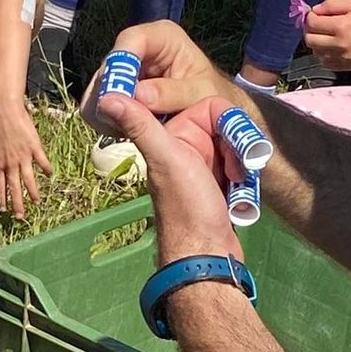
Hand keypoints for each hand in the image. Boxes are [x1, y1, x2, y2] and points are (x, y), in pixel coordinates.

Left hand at [0, 97, 51, 217]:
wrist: (4, 109)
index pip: (0, 184)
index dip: (2, 197)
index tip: (3, 209)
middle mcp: (10, 162)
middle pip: (14, 188)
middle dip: (17, 203)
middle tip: (20, 216)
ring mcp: (23, 156)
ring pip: (28, 180)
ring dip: (33, 193)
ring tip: (36, 203)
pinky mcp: (34, 148)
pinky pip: (42, 162)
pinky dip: (46, 169)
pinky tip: (50, 175)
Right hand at [79, 21, 222, 136]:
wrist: (212, 110)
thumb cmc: (212, 96)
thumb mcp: (199, 94)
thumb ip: (170, 94)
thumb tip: (137, 95)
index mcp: (163, 37)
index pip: (130, 41)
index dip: (120, 66)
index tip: (119, 96)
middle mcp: (139, 47)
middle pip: (109, 67)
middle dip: (112, 96)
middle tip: (122, 123)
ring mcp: (125, 68)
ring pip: (99, 87)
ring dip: (108, 111)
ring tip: (127, 130)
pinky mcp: (117, 88)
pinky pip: (98, 103)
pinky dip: (107, 119)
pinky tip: (124, 130)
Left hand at [101, 90, 243, 264]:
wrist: (208, 254)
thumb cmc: (188, 210)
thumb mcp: (166, 160)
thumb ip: (141, 126)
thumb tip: (106, 97)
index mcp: (171, 138)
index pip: (208, 106)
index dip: (226, 122)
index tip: (230, 144)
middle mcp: (186, 148)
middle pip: (226, 125)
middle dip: (237, 144)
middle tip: (237, 168)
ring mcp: (204, 166)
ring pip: (235, 144)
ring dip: (242, 161)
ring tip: (239, 181)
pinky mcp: (219, 182)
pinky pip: (239, 164)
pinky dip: (244, 174)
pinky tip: (242, 189)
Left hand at [303, 0, 350, 70]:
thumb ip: (332, 4)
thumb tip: (314, 10)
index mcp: (342, 26)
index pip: (312, 24)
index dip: (310, 17)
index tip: (314, 15)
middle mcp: (339, 44)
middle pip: (310, 40)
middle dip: (310, 31)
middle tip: (318, 25)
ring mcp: (342, 58)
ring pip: (316, 52)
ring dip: (317, 43)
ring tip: (327, 35)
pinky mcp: (345, 67)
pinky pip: (325, 62)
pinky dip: (324, 54)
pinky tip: (333, 46)